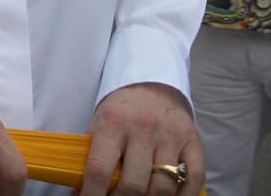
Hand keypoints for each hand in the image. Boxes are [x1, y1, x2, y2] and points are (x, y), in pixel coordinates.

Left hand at [83, 83, 203, 195]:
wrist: (151, 86)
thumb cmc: (121, 112)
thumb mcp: (100, 126)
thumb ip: (92, 158)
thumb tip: (78, 194)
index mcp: (113, 122)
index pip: (99, 170)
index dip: (93, 195)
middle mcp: (143, 127)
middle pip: (134, 184)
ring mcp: (170, 135)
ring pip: (163, 187)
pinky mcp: (192, 140)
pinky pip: (193, 179)